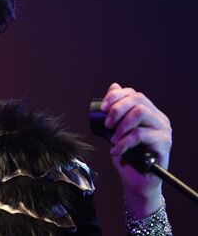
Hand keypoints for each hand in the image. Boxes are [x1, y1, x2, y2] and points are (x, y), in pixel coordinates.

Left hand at [101, 83, 171, 216]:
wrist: (136, 181)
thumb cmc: (126, 156)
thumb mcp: (116, 130)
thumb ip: (115, 111)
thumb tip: (113, 86)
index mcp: (149, 112)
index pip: (134, 94)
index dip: (116, 96)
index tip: (103, 108)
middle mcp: (159, 118)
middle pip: (138, 99)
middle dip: (117, 109)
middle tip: (107, 125)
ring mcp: (164, 130)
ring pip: (140, 113)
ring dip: (121, 125)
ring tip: (113, 139)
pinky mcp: (164, 143)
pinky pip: (140, 135)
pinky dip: (123, 142)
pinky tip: (116, 151)